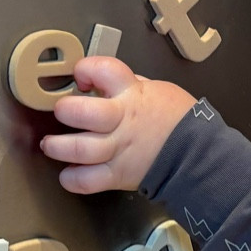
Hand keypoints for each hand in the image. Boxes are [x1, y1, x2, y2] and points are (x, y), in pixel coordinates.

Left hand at [40, 56, 195, 193]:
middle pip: (81, 113)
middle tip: (62, 111)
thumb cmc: (182, 121)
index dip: (85, 69)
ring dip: (57, 147)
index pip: (103, 70)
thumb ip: (130, 86)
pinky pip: (88, 180)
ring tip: (51, 145)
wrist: (199, 155)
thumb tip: (107, 83)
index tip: (82, 77)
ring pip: (79, 148)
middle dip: (64, 109)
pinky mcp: (118, 175)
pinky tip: (68, 173)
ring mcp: (119, 150)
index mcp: (133, 95)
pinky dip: (72, 179)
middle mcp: (122, 121)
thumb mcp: (158, 90)